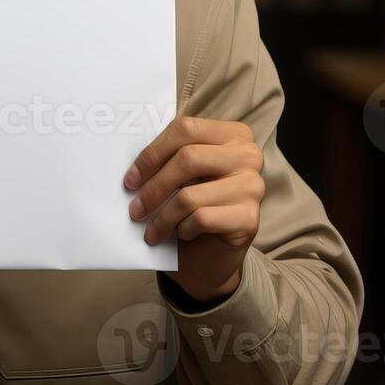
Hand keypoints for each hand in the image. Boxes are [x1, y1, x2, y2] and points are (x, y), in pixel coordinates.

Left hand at [125, 117, 263, 303]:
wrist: (213, 256)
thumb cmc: (194, 207)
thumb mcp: (181, 175)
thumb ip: (168, 160)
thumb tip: (134, 168)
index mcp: (232, 134)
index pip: (185, 128)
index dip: (152, 153)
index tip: (131, 178)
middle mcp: (248, 155)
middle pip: (188, 158)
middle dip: (154, 187)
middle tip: (135, 209)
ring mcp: (253, 186)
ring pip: (191, 194)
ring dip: (162, 217)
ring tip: (152, 230)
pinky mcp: (250, 218)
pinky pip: (201, 218)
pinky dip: (182, 229)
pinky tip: (181, 234)